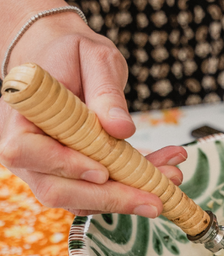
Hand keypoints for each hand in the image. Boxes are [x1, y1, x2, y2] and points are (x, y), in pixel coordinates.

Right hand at [0, 13, 185, 214]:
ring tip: (171, 177)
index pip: (27, 152)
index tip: (102, 171)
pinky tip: (166, 170)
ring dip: (130, 197)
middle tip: (155, 200)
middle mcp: (28, 153)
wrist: (63, 62)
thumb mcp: (94, 57)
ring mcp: (48, 171)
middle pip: (57, 190)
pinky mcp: (74, 179)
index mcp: (20, 117)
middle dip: (110, 198)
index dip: (63, 165)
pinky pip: (102, 193)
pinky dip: (136, 186)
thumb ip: (106, 91)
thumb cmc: (72, 55)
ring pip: (83, 200)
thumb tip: (122, 128)